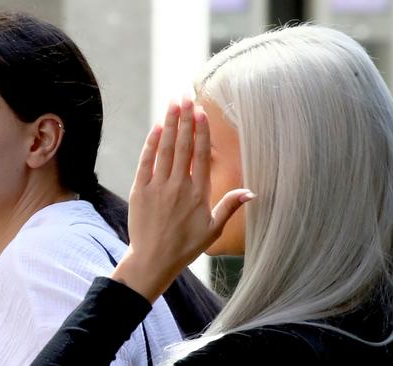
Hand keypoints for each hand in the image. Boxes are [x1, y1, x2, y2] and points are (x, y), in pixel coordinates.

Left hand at [111, 97, 254, 302]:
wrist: (153, 260)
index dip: (201, 131)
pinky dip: (151, 143)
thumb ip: (230, 207)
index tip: (200, 111)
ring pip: (165, 149)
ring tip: (172, 103)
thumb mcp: (213, 230)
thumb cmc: (185, 246)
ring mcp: (157, 187)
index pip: (201, 155)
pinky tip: (157, 127)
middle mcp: (178, 186)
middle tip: (185, 97)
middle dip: (184, 119)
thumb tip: (252, 192)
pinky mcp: (140, 190)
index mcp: (198, 193)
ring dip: (169, 124)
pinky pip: (146, 161)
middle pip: (183, 146)